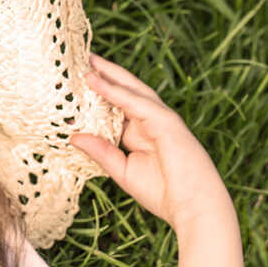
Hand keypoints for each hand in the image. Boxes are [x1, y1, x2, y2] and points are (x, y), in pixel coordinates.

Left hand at [70, 53, 233, 233]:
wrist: (194, 208)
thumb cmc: (163, 193)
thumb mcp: (122, 170)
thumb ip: (100, 152)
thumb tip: (73, 137)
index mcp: (141, 132)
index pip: (116, 106)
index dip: (97, 94)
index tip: (74, 83)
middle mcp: (151, 121)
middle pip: (125, 91)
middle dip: (105, 74)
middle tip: (83, 58)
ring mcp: (161, 119)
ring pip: (132, 91)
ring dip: (109, 75)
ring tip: (88, 62)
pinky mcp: (167, 122)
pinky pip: (137, 103)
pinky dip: (116, 92)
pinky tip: (98, 82)